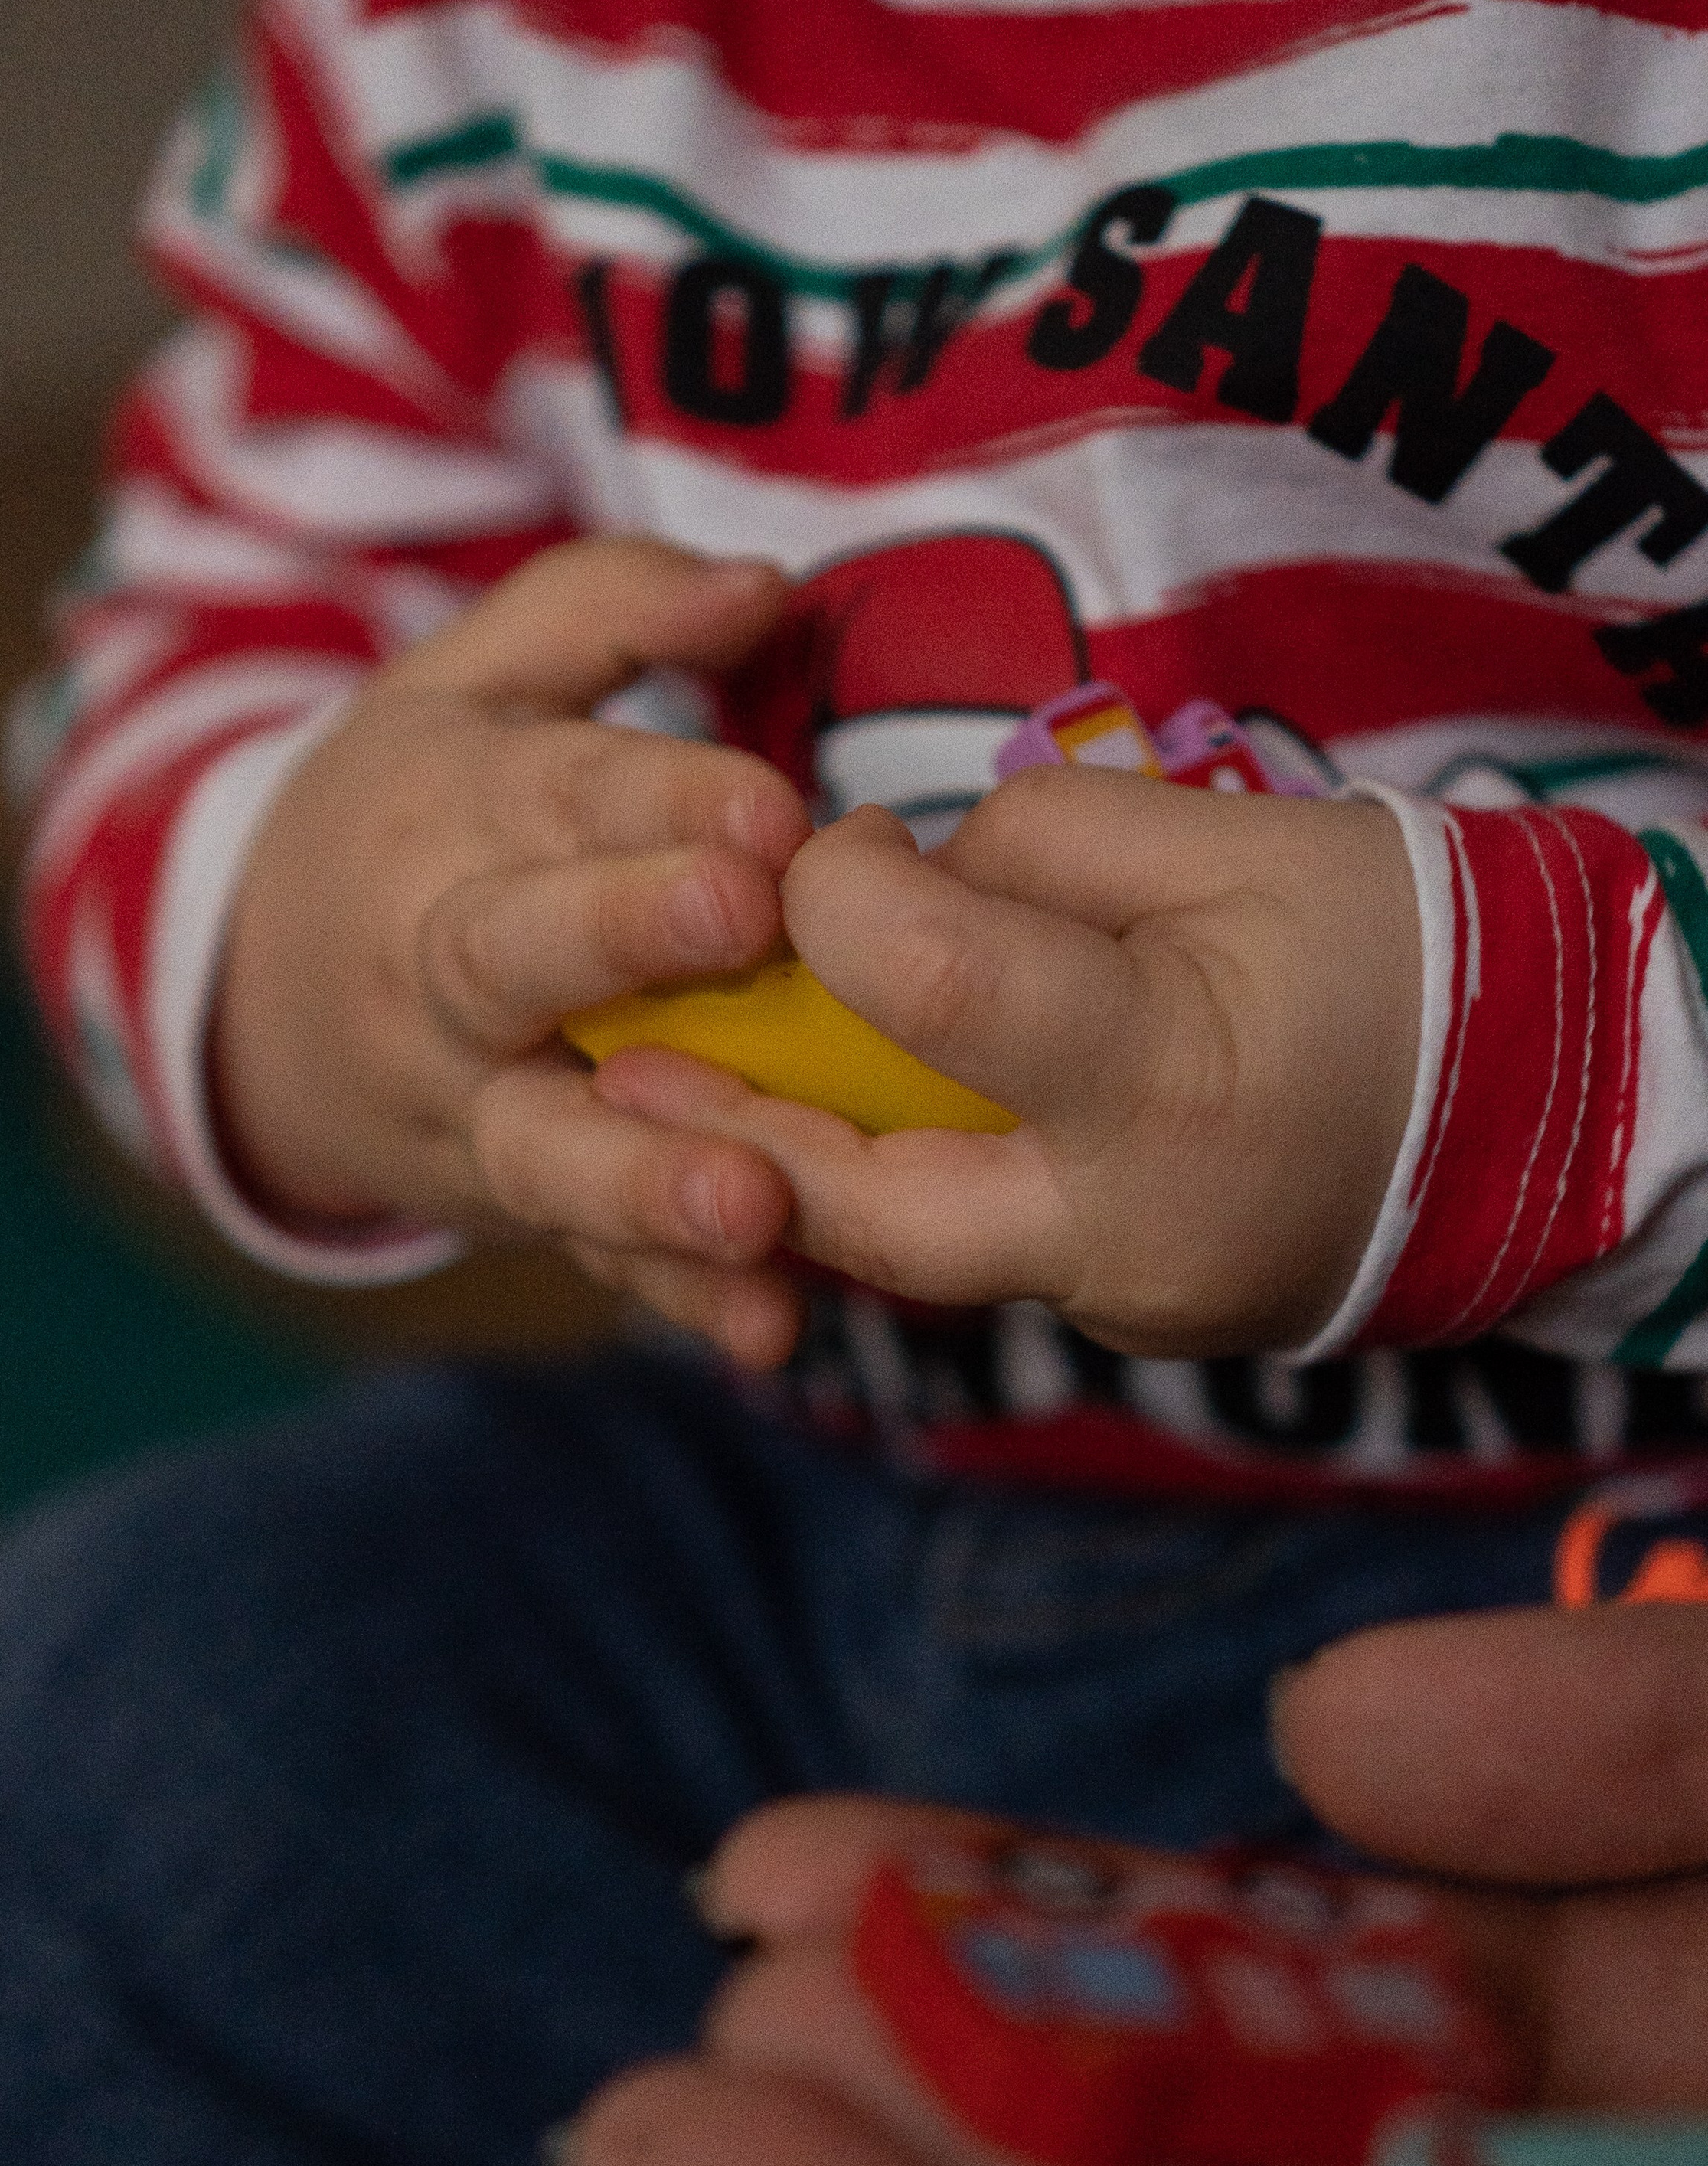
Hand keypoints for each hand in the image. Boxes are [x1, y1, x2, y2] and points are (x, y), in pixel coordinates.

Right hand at [213, 537, 812, 1365]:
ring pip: (545, 1141)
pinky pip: (585, 1258)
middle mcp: (440, 968)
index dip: (659, 800)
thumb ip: (606, 609)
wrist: (248, 996)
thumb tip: (766, 581)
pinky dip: (670, 1300)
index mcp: (449, 814)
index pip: (556, 794)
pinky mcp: (503, 1201)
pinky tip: (765, 1329)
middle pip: (517, 957)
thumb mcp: (465, 683)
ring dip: (649, 1178)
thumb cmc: (409, 815)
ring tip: (756, 1203)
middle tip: (746, 927)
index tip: (771, 807)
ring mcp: (466, 1102)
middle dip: (625, 941)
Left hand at [593, 772, 1420, 1353]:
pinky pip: (989, 1260)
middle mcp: (1124, 1222)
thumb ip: (1041, 852)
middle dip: (733, 1134)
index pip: (923, 975)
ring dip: (799, 1176)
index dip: (835, 896)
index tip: (817, 849)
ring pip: (914, 1253)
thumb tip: (897, 888)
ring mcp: (1130, 1300)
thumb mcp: (1234, 842)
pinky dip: (908, 1193)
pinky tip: (840, 1139)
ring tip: (687, 1112)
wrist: (1546, 1111)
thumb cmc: (1397, 948)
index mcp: (1157, 1075)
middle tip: (619, 1073)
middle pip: (868, 1198)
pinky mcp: (1137, 1323)